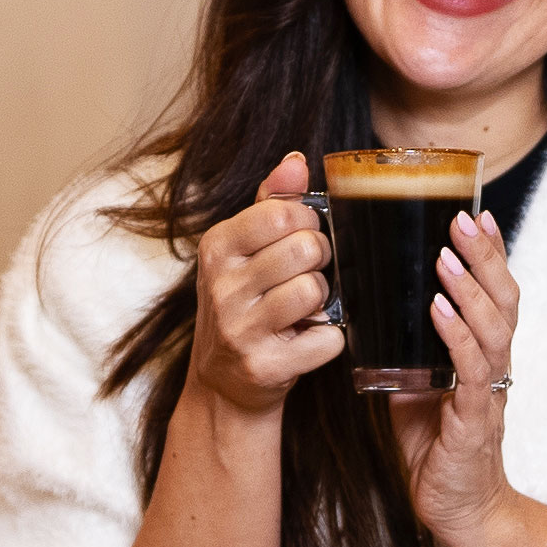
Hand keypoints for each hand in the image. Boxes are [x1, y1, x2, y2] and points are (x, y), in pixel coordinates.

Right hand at [184, 153, 344, 415]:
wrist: (222, 383)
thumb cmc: (243, 304)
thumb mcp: (244, 250)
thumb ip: (272, 203)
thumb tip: (296, 163)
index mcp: (217, 248)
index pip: (284, 214)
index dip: (310, 223)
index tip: (302, 239)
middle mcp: (222, 287)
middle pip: (306, 250)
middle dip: (320, 261)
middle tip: (307, 275)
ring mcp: (240, 330)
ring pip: (315, 291)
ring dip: (323, 300)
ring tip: (304, 308)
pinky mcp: (264, 367)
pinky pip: (327, 338)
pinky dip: (329, 338)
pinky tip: (307, 339)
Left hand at [387, 208, 519, 537]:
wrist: (458, 509)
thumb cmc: (438, 447)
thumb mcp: (417, 386)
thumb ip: (408, 351)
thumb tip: (375, 313)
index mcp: (483, 354)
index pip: (495, 294)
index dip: (490, 255)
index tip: (477, 215)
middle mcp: (494, 366)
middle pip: (503, 300)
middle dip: (485, 257)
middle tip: (462, 220)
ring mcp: (487, 391)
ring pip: (492, 330)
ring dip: (470, 290)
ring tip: (447, 256)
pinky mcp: (473, 419)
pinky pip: (470, 371)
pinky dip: (456, 337)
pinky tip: (440, 311)